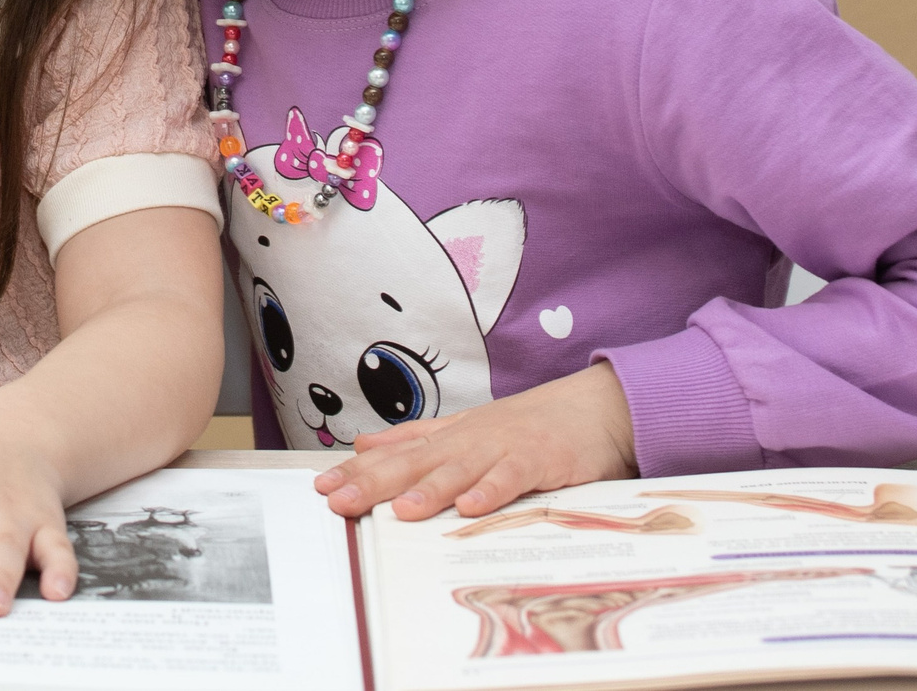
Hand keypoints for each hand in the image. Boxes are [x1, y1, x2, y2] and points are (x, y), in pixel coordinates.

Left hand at [315, 360, 638, 521]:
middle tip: (340, 502)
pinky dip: (492, 492)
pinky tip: (472, 508)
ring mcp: (503, 448)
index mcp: (449, 436)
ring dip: (430, 490)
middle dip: (376, 483)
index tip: (323, 488)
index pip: (395, 455)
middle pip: (416, 462)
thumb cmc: (528, 425)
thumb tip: (363, 444)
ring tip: (402, 510)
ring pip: (460, 469)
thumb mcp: (464, 429)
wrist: (594, 406)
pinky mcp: (539, 460)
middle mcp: (469, 440)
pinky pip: (513, 478)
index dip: (358, 472)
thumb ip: (415, 438)